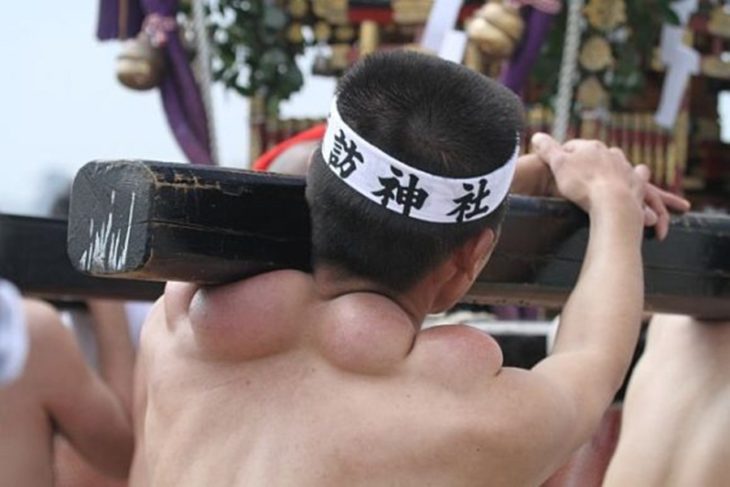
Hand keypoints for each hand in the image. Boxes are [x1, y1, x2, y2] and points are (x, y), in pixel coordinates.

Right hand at [530, 133, 690, 239]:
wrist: (612, 203)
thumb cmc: (582, 184)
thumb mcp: (558, 165)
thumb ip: (547, 149)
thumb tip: (536, 136)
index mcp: (591, 147)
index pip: (573, 146)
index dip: (563, 155)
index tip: (557, 165)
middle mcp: (610, 153)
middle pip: (596, 153)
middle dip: (588, 161)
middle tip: (578, 174)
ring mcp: (626, 167)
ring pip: (617, 163)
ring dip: (611, 167)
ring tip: (603, 178)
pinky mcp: (637, 183)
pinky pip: (638, 176)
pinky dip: (634, 177)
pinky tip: (631, 181)